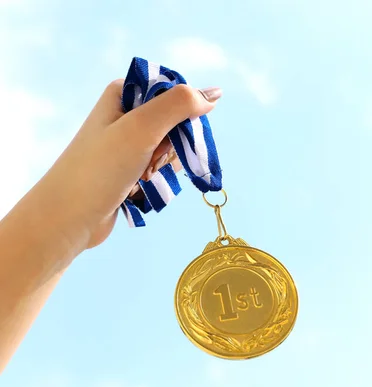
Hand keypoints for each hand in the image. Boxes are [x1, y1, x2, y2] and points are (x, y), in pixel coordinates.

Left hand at [41, 79, 220, 250]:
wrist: (67, 220)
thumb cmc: (99, 170)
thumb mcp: (142, 128)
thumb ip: (180, 105)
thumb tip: (215, 93)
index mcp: (123, 95)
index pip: (174, 93)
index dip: (182, 115)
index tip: (169, 135)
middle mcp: (124, 115)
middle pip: (176, 123)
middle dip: (173, 146)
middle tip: (150, 161)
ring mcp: (127, 144)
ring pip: (172, 149)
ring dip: (165, 166)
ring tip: (141, 178)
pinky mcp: (130, 169)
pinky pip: (161, 169)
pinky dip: (158, 180)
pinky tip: (142, 189)